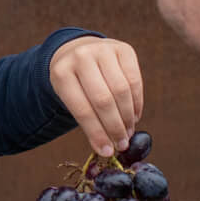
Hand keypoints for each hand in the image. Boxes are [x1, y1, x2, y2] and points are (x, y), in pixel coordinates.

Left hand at [49, 35, 143, 157]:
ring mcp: (103, 49)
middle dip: (114, 127)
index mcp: (62, 73)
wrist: (79, 52)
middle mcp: (81, 57)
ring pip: (122, 90)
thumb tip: (107, 149)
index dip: (96, 133)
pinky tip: (134, 117)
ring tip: (128, 133)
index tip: (107, 151)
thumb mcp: (70, 98)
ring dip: (128, 117)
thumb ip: (86, 120)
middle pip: (103, 100)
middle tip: (121, 145)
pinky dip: (137, 103)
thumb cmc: (75, 83)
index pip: (82, 109)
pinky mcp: (123, 48)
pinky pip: (134, 81)